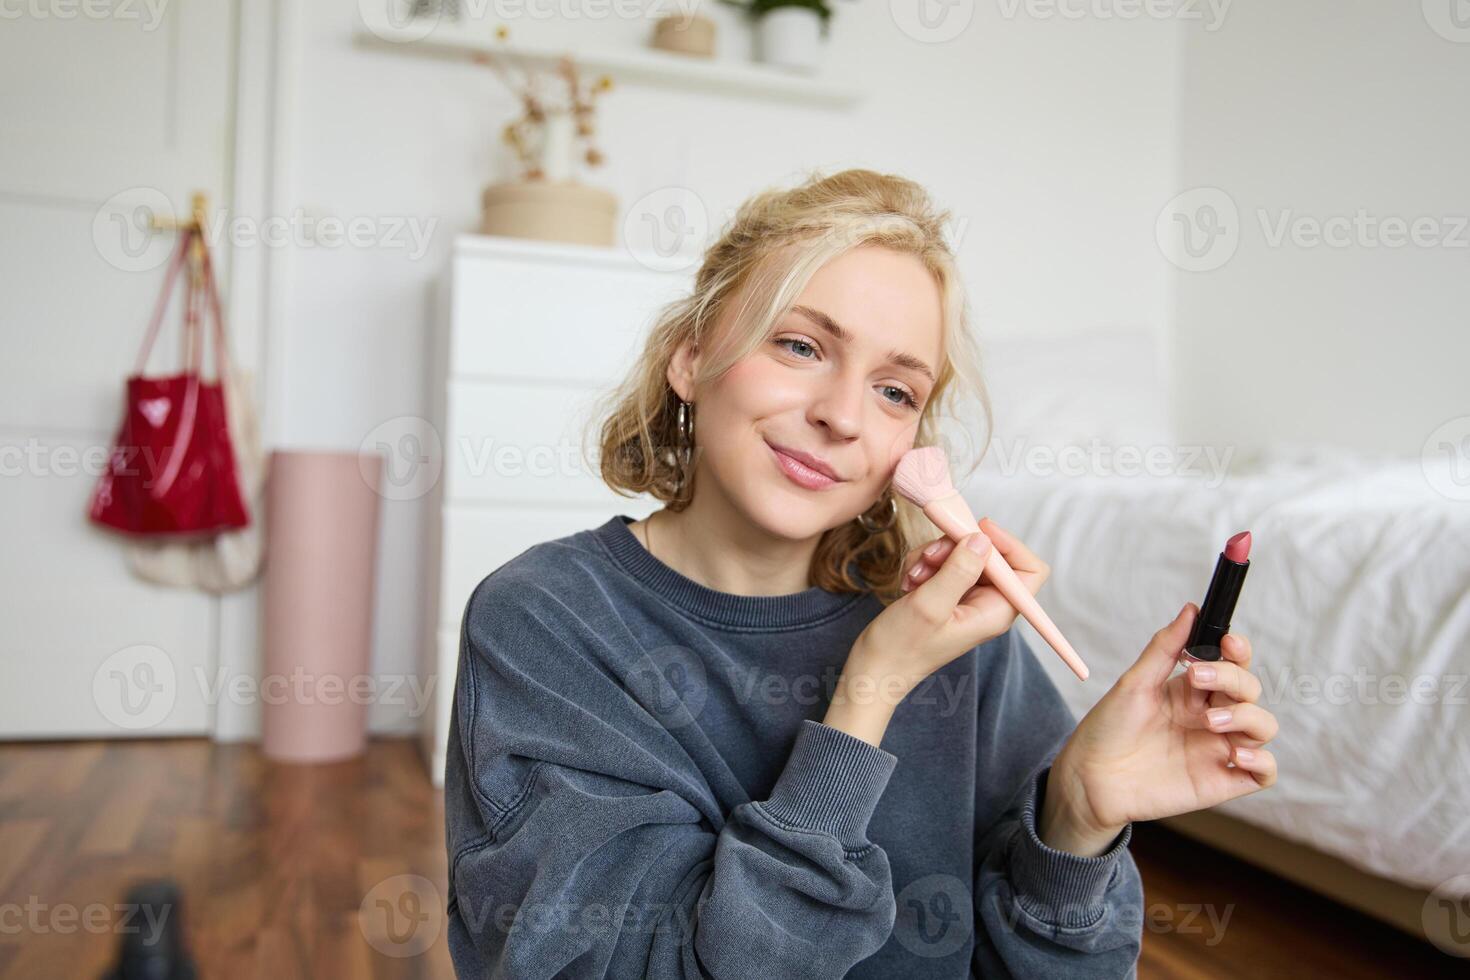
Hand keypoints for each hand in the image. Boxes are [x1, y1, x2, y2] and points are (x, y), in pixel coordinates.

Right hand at [854, 517, 1051, 694]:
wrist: (876, 666)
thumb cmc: (902, 647)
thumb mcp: (930, 605)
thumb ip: (959, 570)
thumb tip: (982, 539)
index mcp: (996, 612)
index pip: (1030, 570)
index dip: (1010, 545)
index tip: (976, 530)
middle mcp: (988, 603)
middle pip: (991, 554)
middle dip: (957, 549)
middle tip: (929, 559)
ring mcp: (968, 597)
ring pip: (963, 553)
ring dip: (935, 556)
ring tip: (914, 577)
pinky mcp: (949, 592)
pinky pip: (945, 562)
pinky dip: (924, 564)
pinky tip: (910, 583)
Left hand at [1040, 603, 1279, 855]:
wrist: (1089, 778)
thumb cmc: (1107, 729)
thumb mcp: (1134, 683)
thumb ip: (1164, 648)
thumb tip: (1191, 609)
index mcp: (1191, 690)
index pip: (1232, 664)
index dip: (1238, 650)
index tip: (1228, 641)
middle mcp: (1210, 716)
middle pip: (1249, 689)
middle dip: (1232, 678)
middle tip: (1197, 679)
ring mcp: (1218, 748)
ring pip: (1263, 726)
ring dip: (1247, 716)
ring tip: (1211, 720)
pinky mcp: (1221, 781)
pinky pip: (1264, 773)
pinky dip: (1263, 761)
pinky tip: (1236, 754)